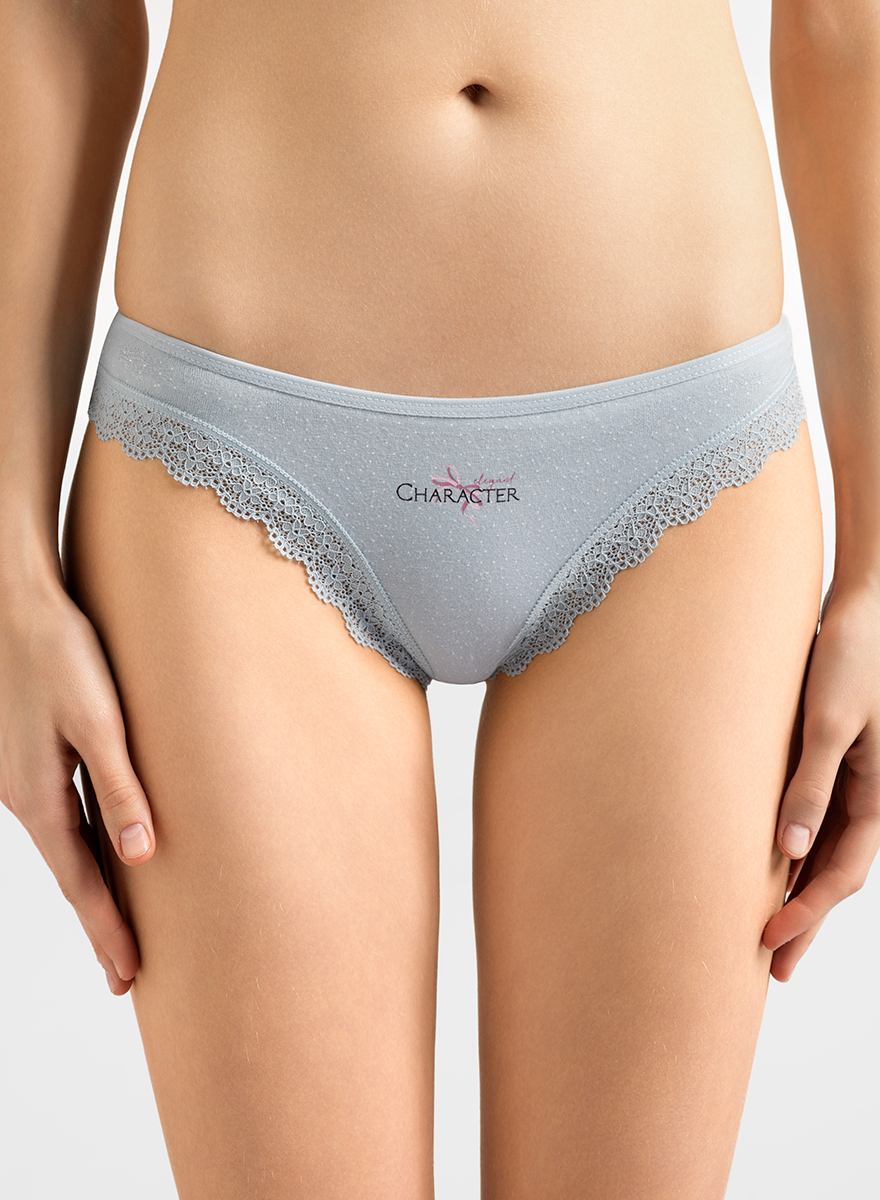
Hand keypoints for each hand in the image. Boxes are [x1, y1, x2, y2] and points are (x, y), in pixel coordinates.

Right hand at [0, 582, 154, 994]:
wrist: (20, 606)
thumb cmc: (63, 655)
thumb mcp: (99, 722)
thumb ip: (119, 788)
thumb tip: (141, 856)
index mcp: (39, 796)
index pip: (81, 881)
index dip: (107, 929)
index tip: (129, 974)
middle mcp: (25, 797)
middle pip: (70, 874)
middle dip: (98, 924)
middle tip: (123, 974)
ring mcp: (24, 779)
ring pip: (65, 849)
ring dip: (91, 890)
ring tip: (117, 927)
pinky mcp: (32, 759)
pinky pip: (62, 820)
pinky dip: (83, 851)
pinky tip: (100, 855)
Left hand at [763, 581, 879, 980]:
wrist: (861, 612)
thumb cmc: (851, 659)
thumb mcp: (830, 723)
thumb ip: (813, 783)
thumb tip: (790, 848)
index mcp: (878, 795)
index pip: (842, 874)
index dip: (806, 914)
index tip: (768, 944)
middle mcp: (869, 797)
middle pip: (835, 874)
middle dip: (806, 922)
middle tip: (772, 969)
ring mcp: (853, 783)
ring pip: (825, 852)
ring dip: (799, 892)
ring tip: (767, 931)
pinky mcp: (833, 763)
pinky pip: (816, 820)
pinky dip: (796, 852)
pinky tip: (770, 867)